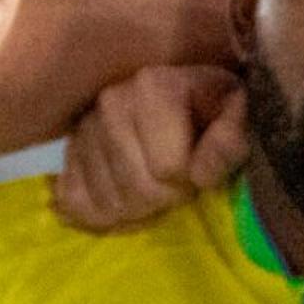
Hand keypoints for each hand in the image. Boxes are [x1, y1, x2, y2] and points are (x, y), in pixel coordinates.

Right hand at [52, 64, 245, 231]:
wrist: (180, 98)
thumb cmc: (213, 109)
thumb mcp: (236, 117)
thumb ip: (229, 142)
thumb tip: (201, 175)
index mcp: (153, 88)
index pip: (168, 169)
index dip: (192, 180)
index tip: (200, 170)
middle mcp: (110, 102)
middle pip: (138, 189)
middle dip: (167, 198)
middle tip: (179, 185)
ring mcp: (83, 129)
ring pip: (110, 202)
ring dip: (139, 209)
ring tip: (156, 188)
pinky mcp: (67, 154)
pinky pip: (77, 204)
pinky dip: (104, 215)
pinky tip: (128, 201)